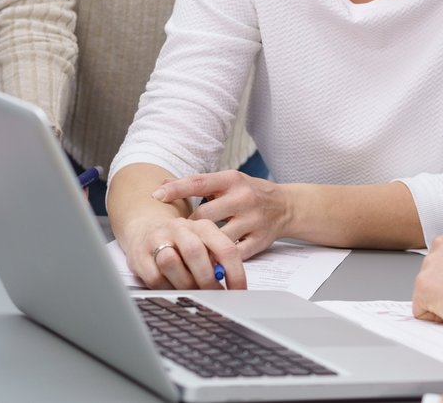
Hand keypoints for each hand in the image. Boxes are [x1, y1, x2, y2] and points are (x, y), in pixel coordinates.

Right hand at [121, 214, 246, 289]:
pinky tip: (174, 291)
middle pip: (196, 252)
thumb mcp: (203, 244)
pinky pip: (154, 278)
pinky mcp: (139, 256)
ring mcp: (157, 240)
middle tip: (214, 296)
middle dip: (207, 279)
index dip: (235, 273)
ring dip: (185, 284)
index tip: (238, 292)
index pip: (225, 248)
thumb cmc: (182, 242)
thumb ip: (217, 261)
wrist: (146, 228)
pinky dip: (167, 289)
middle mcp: (180, 228)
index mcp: (203, 226)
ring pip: (171, 263)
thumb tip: (230, 286)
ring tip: (194, 293)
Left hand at [155, 171, 292, 259]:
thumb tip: (164, 185)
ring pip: (218, 237)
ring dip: (202, 246)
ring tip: (189, 250)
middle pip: (205, 215)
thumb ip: (200, 185)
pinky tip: (210, 262)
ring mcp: (253, 220)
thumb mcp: (229, 181)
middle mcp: (243, 198)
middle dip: (189, 226)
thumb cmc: (250, 193)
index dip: (176, 189)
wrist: (286, 206)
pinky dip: (220, 259)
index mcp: (233, 180)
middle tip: (177, 234)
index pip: (200, 182)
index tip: (156, 195)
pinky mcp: (260, 240)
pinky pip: (234, 254)